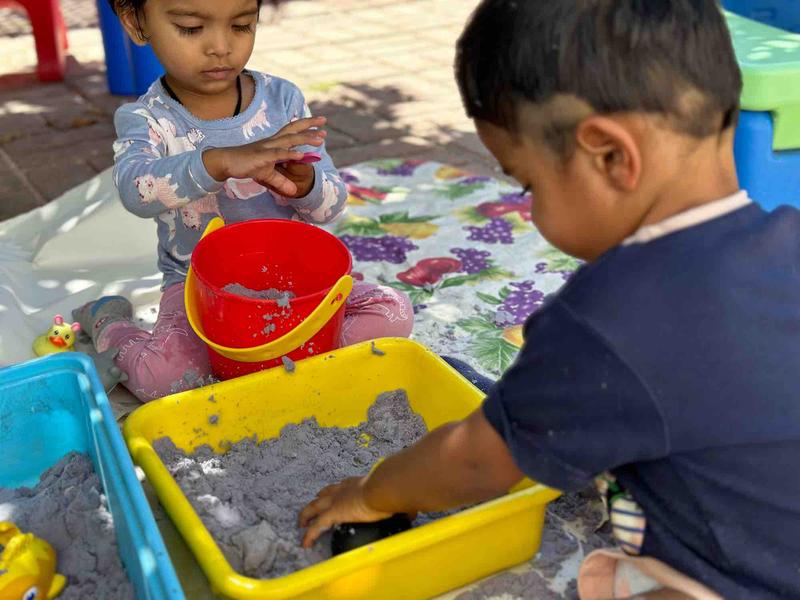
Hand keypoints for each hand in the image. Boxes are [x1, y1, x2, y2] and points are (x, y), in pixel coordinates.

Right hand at [203, 116, 326, 196]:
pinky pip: (278, 154)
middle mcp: (272, 141)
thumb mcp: (267, 175)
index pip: (292, 131)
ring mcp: (267, 148)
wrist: (226, 162)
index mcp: (274, 143)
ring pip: (289, 140)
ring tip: (320, 139)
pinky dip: (291, 154)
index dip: (305, 127)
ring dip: (305, 138)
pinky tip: (302, 155)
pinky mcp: (262, 156)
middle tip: (324, 121)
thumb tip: (293, 191)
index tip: (320, 126)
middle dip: (309, 125)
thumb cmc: (246, 165)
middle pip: (293, 129)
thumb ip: (282, 181)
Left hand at [298, 476, 392, 547]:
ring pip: (314, 507)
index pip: (341, 486)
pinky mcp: (333, 513)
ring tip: (301, 524)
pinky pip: (317, 526)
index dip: (334, 491)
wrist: (383, 487)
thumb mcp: (394, 495)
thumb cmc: (390, 489)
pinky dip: (310, 535)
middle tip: (310, 508)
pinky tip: (306, 543)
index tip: (331, 495)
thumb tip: (413, 513)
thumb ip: (401, 505)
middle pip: (323, 494)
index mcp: (356, 483)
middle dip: (315, 501)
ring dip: (306, 515)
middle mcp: (343, 489)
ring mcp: (336, 500)